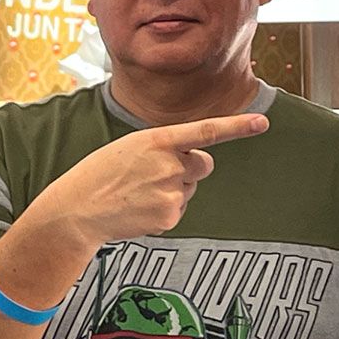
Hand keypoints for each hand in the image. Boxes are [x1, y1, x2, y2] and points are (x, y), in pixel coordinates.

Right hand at [31, 113, 268, 248]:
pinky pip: (179, 210)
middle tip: (153, 176)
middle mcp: (169, 164)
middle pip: (203, 164)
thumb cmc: (100, 175)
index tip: (263, 123)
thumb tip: (192, 162)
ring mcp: (171, 191)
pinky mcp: (169, 216)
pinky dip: (163, 211)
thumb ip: (165, 148)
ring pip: (189, 189)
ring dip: (172, 190)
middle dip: (189, 169)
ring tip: (137, 194)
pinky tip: (138, 209)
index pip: (206, 131)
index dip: (238, 127)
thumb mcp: (131, 147)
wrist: (75, 212)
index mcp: (157, 140)